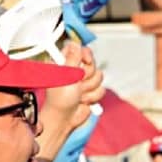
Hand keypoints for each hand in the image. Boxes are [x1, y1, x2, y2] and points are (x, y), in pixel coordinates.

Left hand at [38, 43, 105, 160]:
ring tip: (79, 94)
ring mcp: (83, 81)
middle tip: (78, 82)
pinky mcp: (90, 91)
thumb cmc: (60, 98)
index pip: (79, 49)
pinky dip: (93, 96)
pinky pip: (101, 89)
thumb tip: (75, 44)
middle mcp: (74, 70)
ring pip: (99, 76)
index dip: (85, 54)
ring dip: (89, 88)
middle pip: (92, 63)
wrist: (65, 118)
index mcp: (64, 63)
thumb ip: (72, 58)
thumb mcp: (65, 75)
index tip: (86, 60)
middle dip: (87, 75)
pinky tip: (83, 100)